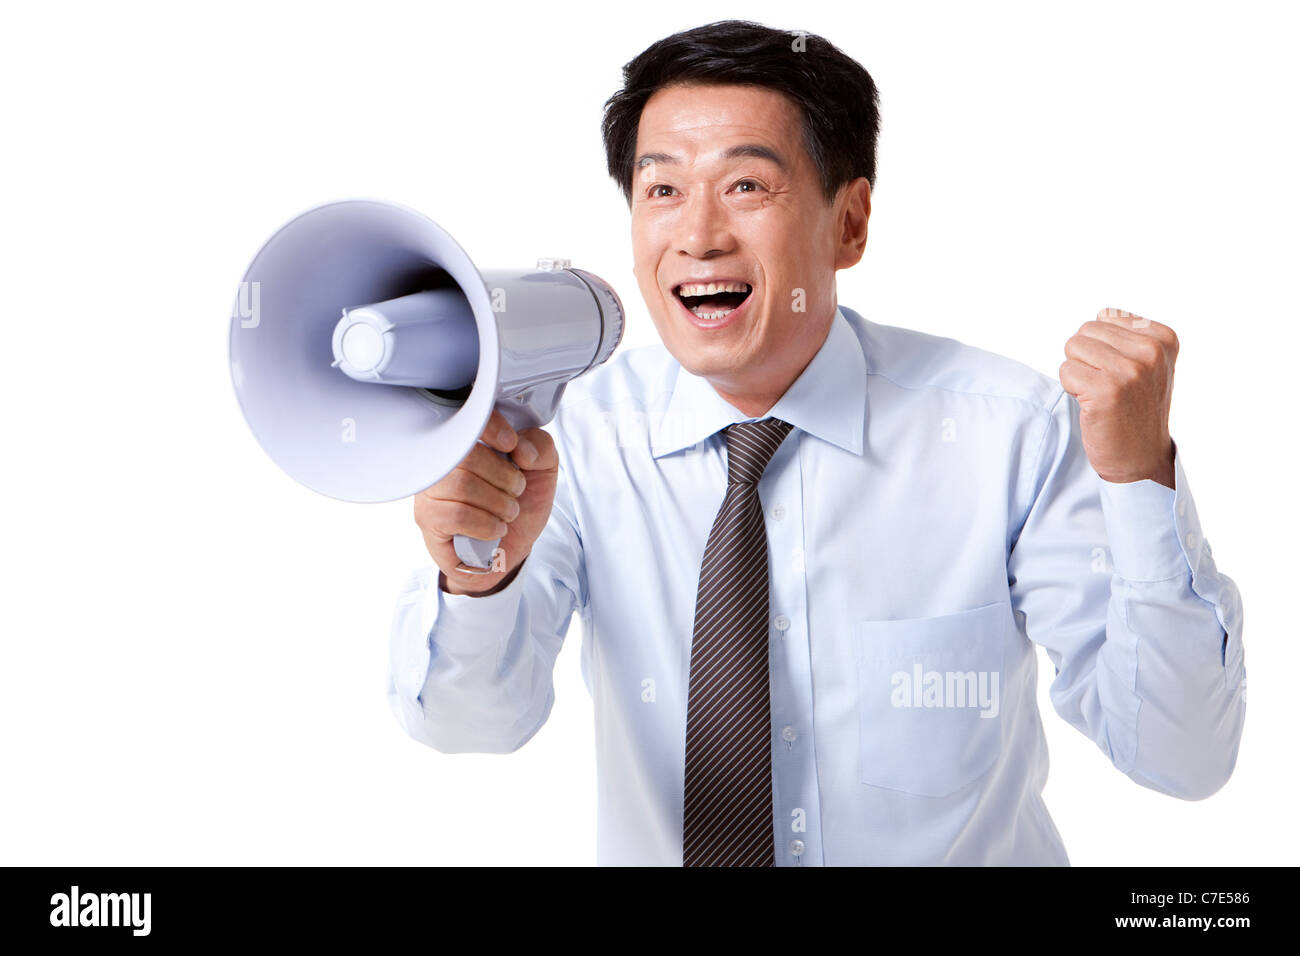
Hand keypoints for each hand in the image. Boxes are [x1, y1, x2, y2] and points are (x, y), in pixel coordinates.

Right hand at [413, 409, 558, 594]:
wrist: (512, 546)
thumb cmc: (520, 503)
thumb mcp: (543, 469)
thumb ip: (541, 447)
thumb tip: (521, 448)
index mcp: (467, 440)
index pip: (465, 418)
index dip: (489, 426)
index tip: (511, 443)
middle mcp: (441, 461)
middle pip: (466, 456)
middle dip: (504, 477)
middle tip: (516, 489)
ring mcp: (430, 490)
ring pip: (461, 485)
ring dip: (498, 502)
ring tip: (508, 511)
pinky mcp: (428, 520)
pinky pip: (455, 515)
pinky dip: (486, 523)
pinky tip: (496, 527)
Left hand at [1059, 307, 1177, 488]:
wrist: (1139, 457)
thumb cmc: (1136, 409)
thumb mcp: (1148, 364)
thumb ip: (1129, 334)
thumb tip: (1102, 312)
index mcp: (1163, 338)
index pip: (1104, 318)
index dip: (1102, 348)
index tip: (1122, 375)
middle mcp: (1151, 351)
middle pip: (1085, 331)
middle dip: (1086, 359)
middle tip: (1107, 386)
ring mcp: (1130, 370)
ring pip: (1072, 348)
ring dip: (1078, 373)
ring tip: (1100, 394)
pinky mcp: (1107, 390)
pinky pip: (1065, 371)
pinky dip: (1071, 389)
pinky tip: (1093, 405)